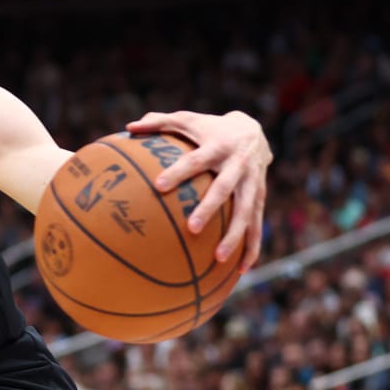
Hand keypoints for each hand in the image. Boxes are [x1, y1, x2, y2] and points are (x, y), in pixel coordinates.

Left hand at [128, 109, 270, 268]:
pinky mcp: (260, 198)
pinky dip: (252, 247)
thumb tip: (129, 127)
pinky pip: (257, 225)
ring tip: (218, 258)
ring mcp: (252, 184)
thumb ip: (159, 122)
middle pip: (224, 189)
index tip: (159, 185)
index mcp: (217, 147)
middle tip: (192, 228)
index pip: (195, 160)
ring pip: (245, 212)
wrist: (254, 131)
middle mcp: (237, 166)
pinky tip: (241, 270)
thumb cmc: (210, 128)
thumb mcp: (188, 120)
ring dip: (234, 236)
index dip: (178, 172)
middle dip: (210, 208)